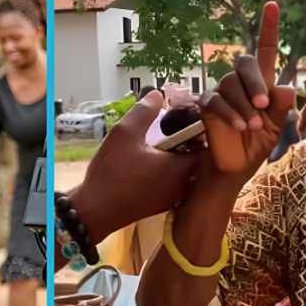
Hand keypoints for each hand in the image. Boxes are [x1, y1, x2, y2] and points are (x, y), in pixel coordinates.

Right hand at [68, 91, 204, 241]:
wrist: (95, 211)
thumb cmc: (113, 171)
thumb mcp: (125, 133)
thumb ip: (144, 111)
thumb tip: (157, 94)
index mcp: (182, 168)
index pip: (209, 145)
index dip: (202, 129)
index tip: (188, 117)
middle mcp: (185, 185)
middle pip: (201, 159)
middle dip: (192, 142)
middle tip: (177, 127)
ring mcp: (175, 198)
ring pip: (189, 172)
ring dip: (182, 157)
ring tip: (165, 142)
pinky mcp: (163, 205)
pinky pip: (178, 183)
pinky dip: (173, 170)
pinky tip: (154, 161)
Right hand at [199, 1, 294, 174]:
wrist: (237, 166)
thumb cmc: (258, 143)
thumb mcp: (277, 125)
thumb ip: (282, 106)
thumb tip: (283, 87)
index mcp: (261, 82)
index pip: (265, 50)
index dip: (268, 28)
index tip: (272, 5)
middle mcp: (240, 82)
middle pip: (246, 63)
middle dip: (256, 83)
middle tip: (263, 106)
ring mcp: (222, 91)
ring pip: (232, 84)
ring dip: (244, 106)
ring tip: (252, 126)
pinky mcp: (208, 104)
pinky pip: (217, 101)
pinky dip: (231, 114)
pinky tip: (240, 127)